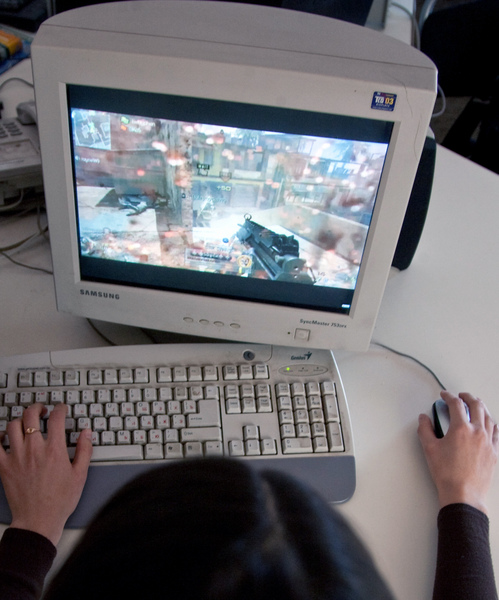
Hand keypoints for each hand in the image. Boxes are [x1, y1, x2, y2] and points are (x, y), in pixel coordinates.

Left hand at [0, 403, 92, 544]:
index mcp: (54, 450)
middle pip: (31, 416)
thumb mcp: (80, 474)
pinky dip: (0, 436)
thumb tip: (86, 432)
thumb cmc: (60, 501)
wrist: (38, 521)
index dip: (60, 408)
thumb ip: (84, 450)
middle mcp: (34, 450)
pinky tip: (6, 436)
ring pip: (13, 426)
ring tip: (26, 422)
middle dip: (38, 407)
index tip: (61, 409)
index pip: (56, 418)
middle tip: (42, 410)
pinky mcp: (4, 467)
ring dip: (21, 420)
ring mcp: (17, 457)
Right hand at [418, 391, 498, 514]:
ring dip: (481, 407)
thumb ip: (425, 429)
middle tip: (461, 395)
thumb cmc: (447, 474)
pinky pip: (496, 432)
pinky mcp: (494, 453)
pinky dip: (492, 423)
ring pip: (488, 417)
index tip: (444, 396)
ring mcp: (488, 442)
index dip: (448, 396)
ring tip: (475, 405)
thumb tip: (424, 419)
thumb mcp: (429, 449)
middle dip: (468, 397)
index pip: (456, 404)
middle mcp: (477, 432)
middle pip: (476, 405)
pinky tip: (489, 423)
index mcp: (461, 428)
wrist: (464, 494)